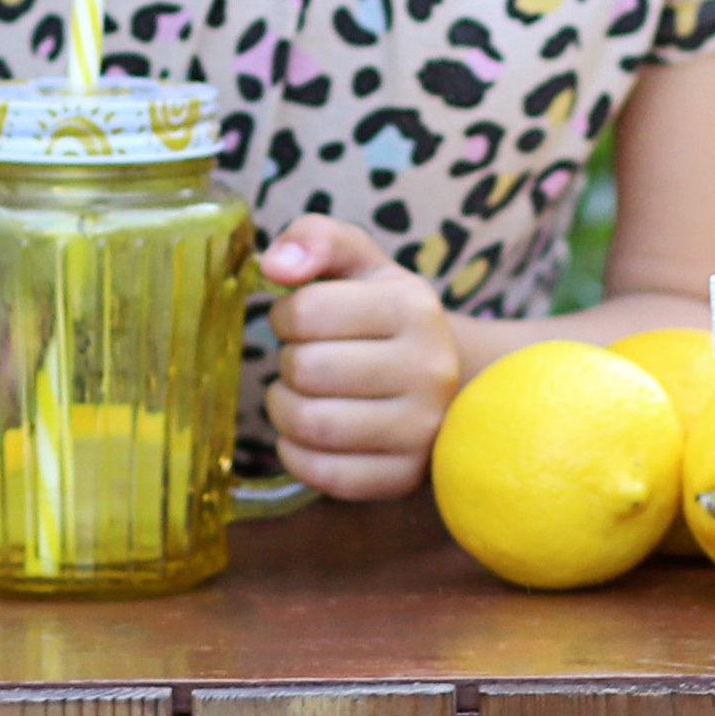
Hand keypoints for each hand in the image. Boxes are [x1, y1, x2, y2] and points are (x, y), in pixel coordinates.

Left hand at [260, 216, 463, 500]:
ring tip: (300, 394)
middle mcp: (430, 368)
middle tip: (302, 360)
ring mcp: (422, 430)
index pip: (307, 309)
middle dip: (287, 363)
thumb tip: (274, 264)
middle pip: (307, 370)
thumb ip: (315, 237)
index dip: (285, 315)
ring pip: (311, 425)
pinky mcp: (403, 478)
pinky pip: (323, 475)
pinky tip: (306, 433)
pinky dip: (296, 454)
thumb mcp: (358, 262)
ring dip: (283, 409)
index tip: (299, 321)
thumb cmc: (381, 315)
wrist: (440, 380)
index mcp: (415, 306)